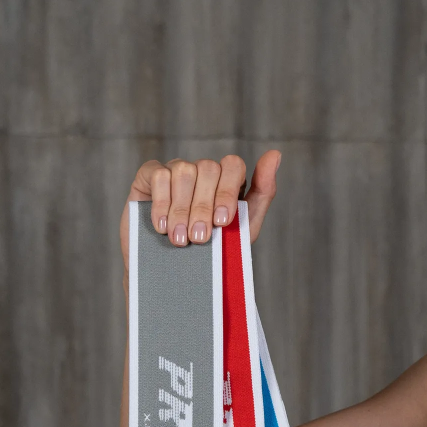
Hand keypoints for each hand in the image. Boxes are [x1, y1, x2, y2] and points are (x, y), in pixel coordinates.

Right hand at [119, 148, 280, 273]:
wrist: (177, 273)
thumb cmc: (215, 249)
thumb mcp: (245, 226)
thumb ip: (263, 192)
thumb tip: (275, 154)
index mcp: (228, 179)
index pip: (233, 165)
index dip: (227, 191)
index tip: (222, 222)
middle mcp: (203, 170)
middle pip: (208, 168)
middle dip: (204, 206)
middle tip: (200, 238)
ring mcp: (177, 170)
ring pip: (183, 171)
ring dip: (182, 210)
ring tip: (180, 239)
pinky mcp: (150, 175)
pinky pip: (158, 175)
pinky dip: (161, 203)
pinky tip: (161, 226)